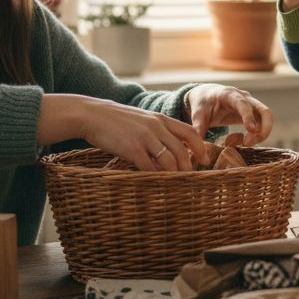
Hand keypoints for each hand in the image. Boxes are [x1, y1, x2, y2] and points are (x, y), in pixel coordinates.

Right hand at [43, 95, 206, 171]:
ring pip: (169, 161)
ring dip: (174, 175)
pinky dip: (155, 177)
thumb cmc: (117, 120)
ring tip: (175, 184)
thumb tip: (171, 150)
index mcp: (161, 119)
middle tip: (190, 178)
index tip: (205, 160)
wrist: (93, 115)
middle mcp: (156, 126)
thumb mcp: (142, 120)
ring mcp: (145, 137)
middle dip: (188, 167)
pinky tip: (155, 182)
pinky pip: (149, 166)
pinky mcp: (132, 148)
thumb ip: (158, 131)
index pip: (190, 132)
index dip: (200, 147)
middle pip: (182, 150)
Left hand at [184, 83, 272, 144]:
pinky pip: (262, 123)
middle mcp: (244, 98)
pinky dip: (259, 133)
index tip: (251, 130)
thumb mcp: (197, 115)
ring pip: (266, 118)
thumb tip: (197, 150)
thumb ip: (198, 130)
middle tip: (250, 143)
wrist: (207, 95)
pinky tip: (247, 141)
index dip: (249, 116)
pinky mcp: (253, 113)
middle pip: (264, 110)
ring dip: (262, 132)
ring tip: (247, 144)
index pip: (243, 104)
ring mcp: (251, 105)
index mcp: (229, 95)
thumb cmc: (202, 104)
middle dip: (264, 128)